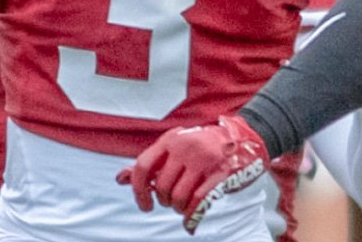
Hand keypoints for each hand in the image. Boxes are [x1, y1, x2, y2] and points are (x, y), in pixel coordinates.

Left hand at [116, 115, 268, 233]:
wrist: (241, 138)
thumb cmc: (201, 146)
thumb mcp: (174, 148)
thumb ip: (150, 164)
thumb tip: (120, 179)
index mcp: (170, 140)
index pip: (143, 166)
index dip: (139, 190)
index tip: (145, 205)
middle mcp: (185, 147)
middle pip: (162, 186)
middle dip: (165, 202)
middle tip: (172, 203)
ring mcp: (204, 160)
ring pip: (179, 196)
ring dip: (178, 209)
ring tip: (183, 207)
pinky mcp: (221, 173)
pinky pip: (199, 202)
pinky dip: (191, 218)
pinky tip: (190, 223)